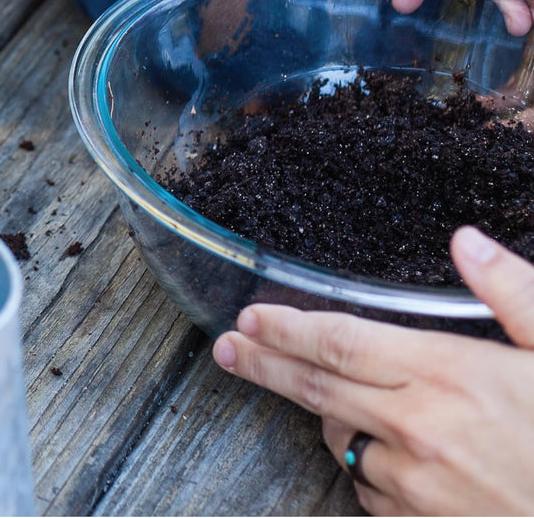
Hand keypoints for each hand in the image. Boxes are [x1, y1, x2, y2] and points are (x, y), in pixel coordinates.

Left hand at [212, 227, 533, 515]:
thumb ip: (514, 292)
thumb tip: (466, 241)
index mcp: (450, 374)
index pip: (341, 341)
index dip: (287, 328)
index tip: (249, 317)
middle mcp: (421, 428)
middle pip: (317, 388)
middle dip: (264, 364)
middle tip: (228, 350)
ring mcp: (420, 484)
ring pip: (343, 441)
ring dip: (329, 418)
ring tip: (327, 399)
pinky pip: (372, 490)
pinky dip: (370, 468)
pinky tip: (389, 454)